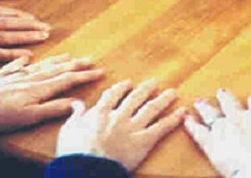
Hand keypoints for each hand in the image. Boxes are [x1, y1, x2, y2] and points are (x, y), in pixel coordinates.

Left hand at [0, 54, 103, 131]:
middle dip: (75, 65)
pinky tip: (27, 57)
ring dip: (55, 60)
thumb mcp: (29, 116)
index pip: (66, 79)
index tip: (100, 70)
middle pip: (56, 69)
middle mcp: (28, 78)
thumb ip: (53, 108)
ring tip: (68, 55)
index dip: (84, 75)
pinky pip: (14, 66)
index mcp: (38, 88)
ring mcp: (13, 76)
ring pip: (39, 65)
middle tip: (90, 58)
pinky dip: (23, 61)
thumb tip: (76, 101)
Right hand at [56, 79, 185, 170]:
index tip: (127, 84)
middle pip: (135, 98)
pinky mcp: (144, 141)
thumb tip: (77, 103)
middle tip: (153, 82)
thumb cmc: (74, 151)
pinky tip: (182, 111)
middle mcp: (119, 116)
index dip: (121, 88)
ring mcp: (133, 128)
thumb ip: (76, 115)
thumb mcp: (69, 129)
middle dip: (145, 89)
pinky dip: (173, 118)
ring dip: (163, 99)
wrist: (87, 168)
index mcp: (101, 112)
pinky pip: (162, 127)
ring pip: (151, 109)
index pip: (112, 95)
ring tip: (172, 92)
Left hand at [184, 89, 250, 176]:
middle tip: (221, 91)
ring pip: (211, 115)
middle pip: (230, 103)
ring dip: (205, 107)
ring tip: (199, 101)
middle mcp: (239, 118)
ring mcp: (224, 131)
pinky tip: (186, 120)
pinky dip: (191, 126)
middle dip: (225, 97)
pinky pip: (199, 134)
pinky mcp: (212, 146)